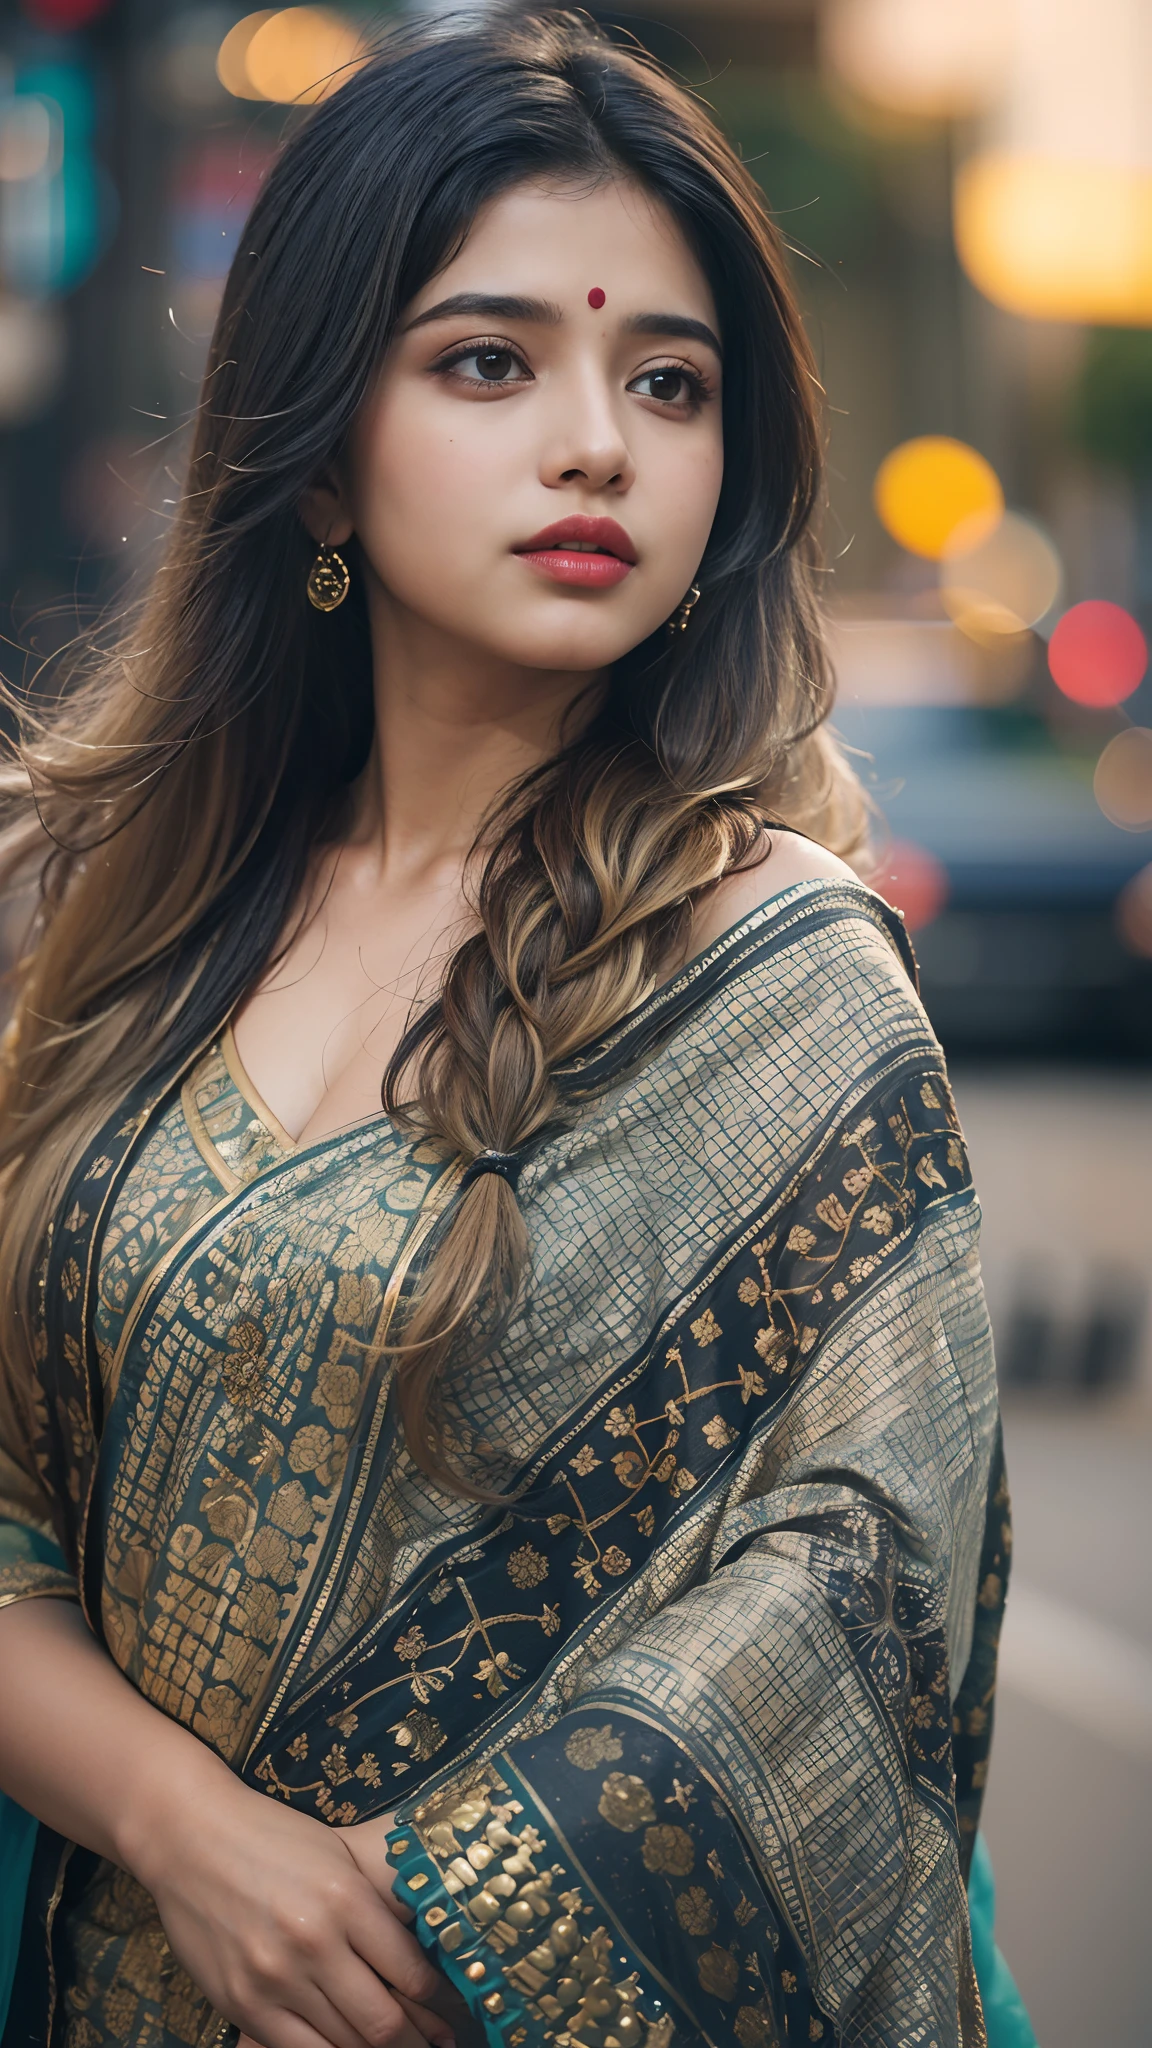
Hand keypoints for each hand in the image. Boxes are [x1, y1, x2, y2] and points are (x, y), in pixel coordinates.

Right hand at [124, 1759, 453, 2047]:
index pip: (411, 1972)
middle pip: (383, 2022)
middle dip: (417, 2041)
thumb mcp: (338, 1854)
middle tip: (437, 2044)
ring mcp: (274, 1978)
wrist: (190, 1838)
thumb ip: (381, 1902)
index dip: (435, 1999)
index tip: (444, 2006)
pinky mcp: (242, 2003)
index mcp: (346, 1897)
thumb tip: (429, 1942)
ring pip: (344, 2045)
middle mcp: (314, 1941)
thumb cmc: (272, 1839)